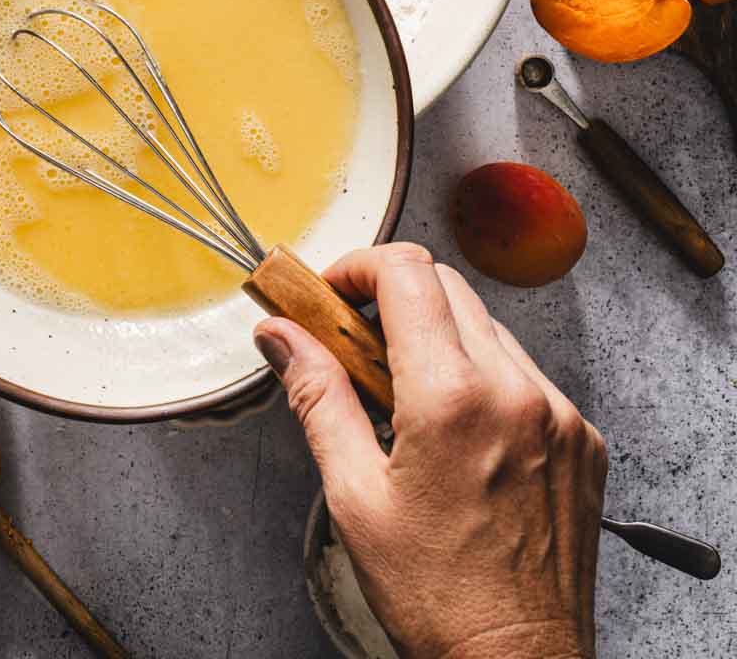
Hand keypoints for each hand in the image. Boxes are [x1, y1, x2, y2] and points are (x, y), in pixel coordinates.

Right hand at [256, 243, 605, 658]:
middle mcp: (516, 392)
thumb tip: (281, 335)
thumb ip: (317, 397)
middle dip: (393, 299)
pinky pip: (527, 375)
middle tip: (357, 346)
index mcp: (452, 399)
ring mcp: (560, 414)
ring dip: (441, 339)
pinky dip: (488, 380)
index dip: (358, 268)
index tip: (333, 295)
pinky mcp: (585, 439)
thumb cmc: (436, 597)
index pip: (406, 272)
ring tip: (407, 400)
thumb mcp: (353, 497)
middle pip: (446, 287)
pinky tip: (462, 433)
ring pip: (488, 328)